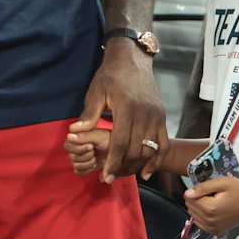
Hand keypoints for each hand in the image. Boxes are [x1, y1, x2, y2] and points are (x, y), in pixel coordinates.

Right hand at [64, 125, 112, 174]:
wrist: (116, 150)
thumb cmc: (107, 140)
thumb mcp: (97, 136)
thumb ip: (83, 136)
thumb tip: (69, 136)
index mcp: (76, 138)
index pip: (67, 145)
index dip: (79, 148)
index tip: (91, 146)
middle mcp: (75, 148)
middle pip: (72, 157)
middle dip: (86, 155)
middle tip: (94, 151)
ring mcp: (78, 158)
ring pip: (75, 165)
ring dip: (87, 163)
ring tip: (95, 158)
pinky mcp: (82, 167)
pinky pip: (78, 172)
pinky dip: (87, 169)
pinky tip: (93, 165)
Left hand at [74, 41, 166, 180]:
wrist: (132, 59)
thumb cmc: (110, 75)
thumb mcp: (96, 91)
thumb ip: (89, 113)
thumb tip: (75, 132)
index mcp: (127, 108)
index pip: (120, 142)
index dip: (113, 162)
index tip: (106, 177)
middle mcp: (145, 114)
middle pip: (136, 150)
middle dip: (123, 167)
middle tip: (111, 178)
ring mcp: (156, 116)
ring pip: (150, 150)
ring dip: (137, 166)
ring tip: (123, 174)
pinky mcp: (162, 117)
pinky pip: (163, 144)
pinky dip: (157, 160)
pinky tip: (147, 172)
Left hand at [183, 175, 238, 236]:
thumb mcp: (221, 183)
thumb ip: (202, 188)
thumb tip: (187, 193)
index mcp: (210, 209)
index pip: (188, 198)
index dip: (196, 190)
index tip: (209, 189)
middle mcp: (209, 222)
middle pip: (190, 207)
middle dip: (197, 199)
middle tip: (213, 195)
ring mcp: (212, 229)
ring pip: (194, 216)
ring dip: (200, 208)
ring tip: (214, 202)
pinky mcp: (216, 232)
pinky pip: (200, 223)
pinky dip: (203, 216)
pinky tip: (213, 210)